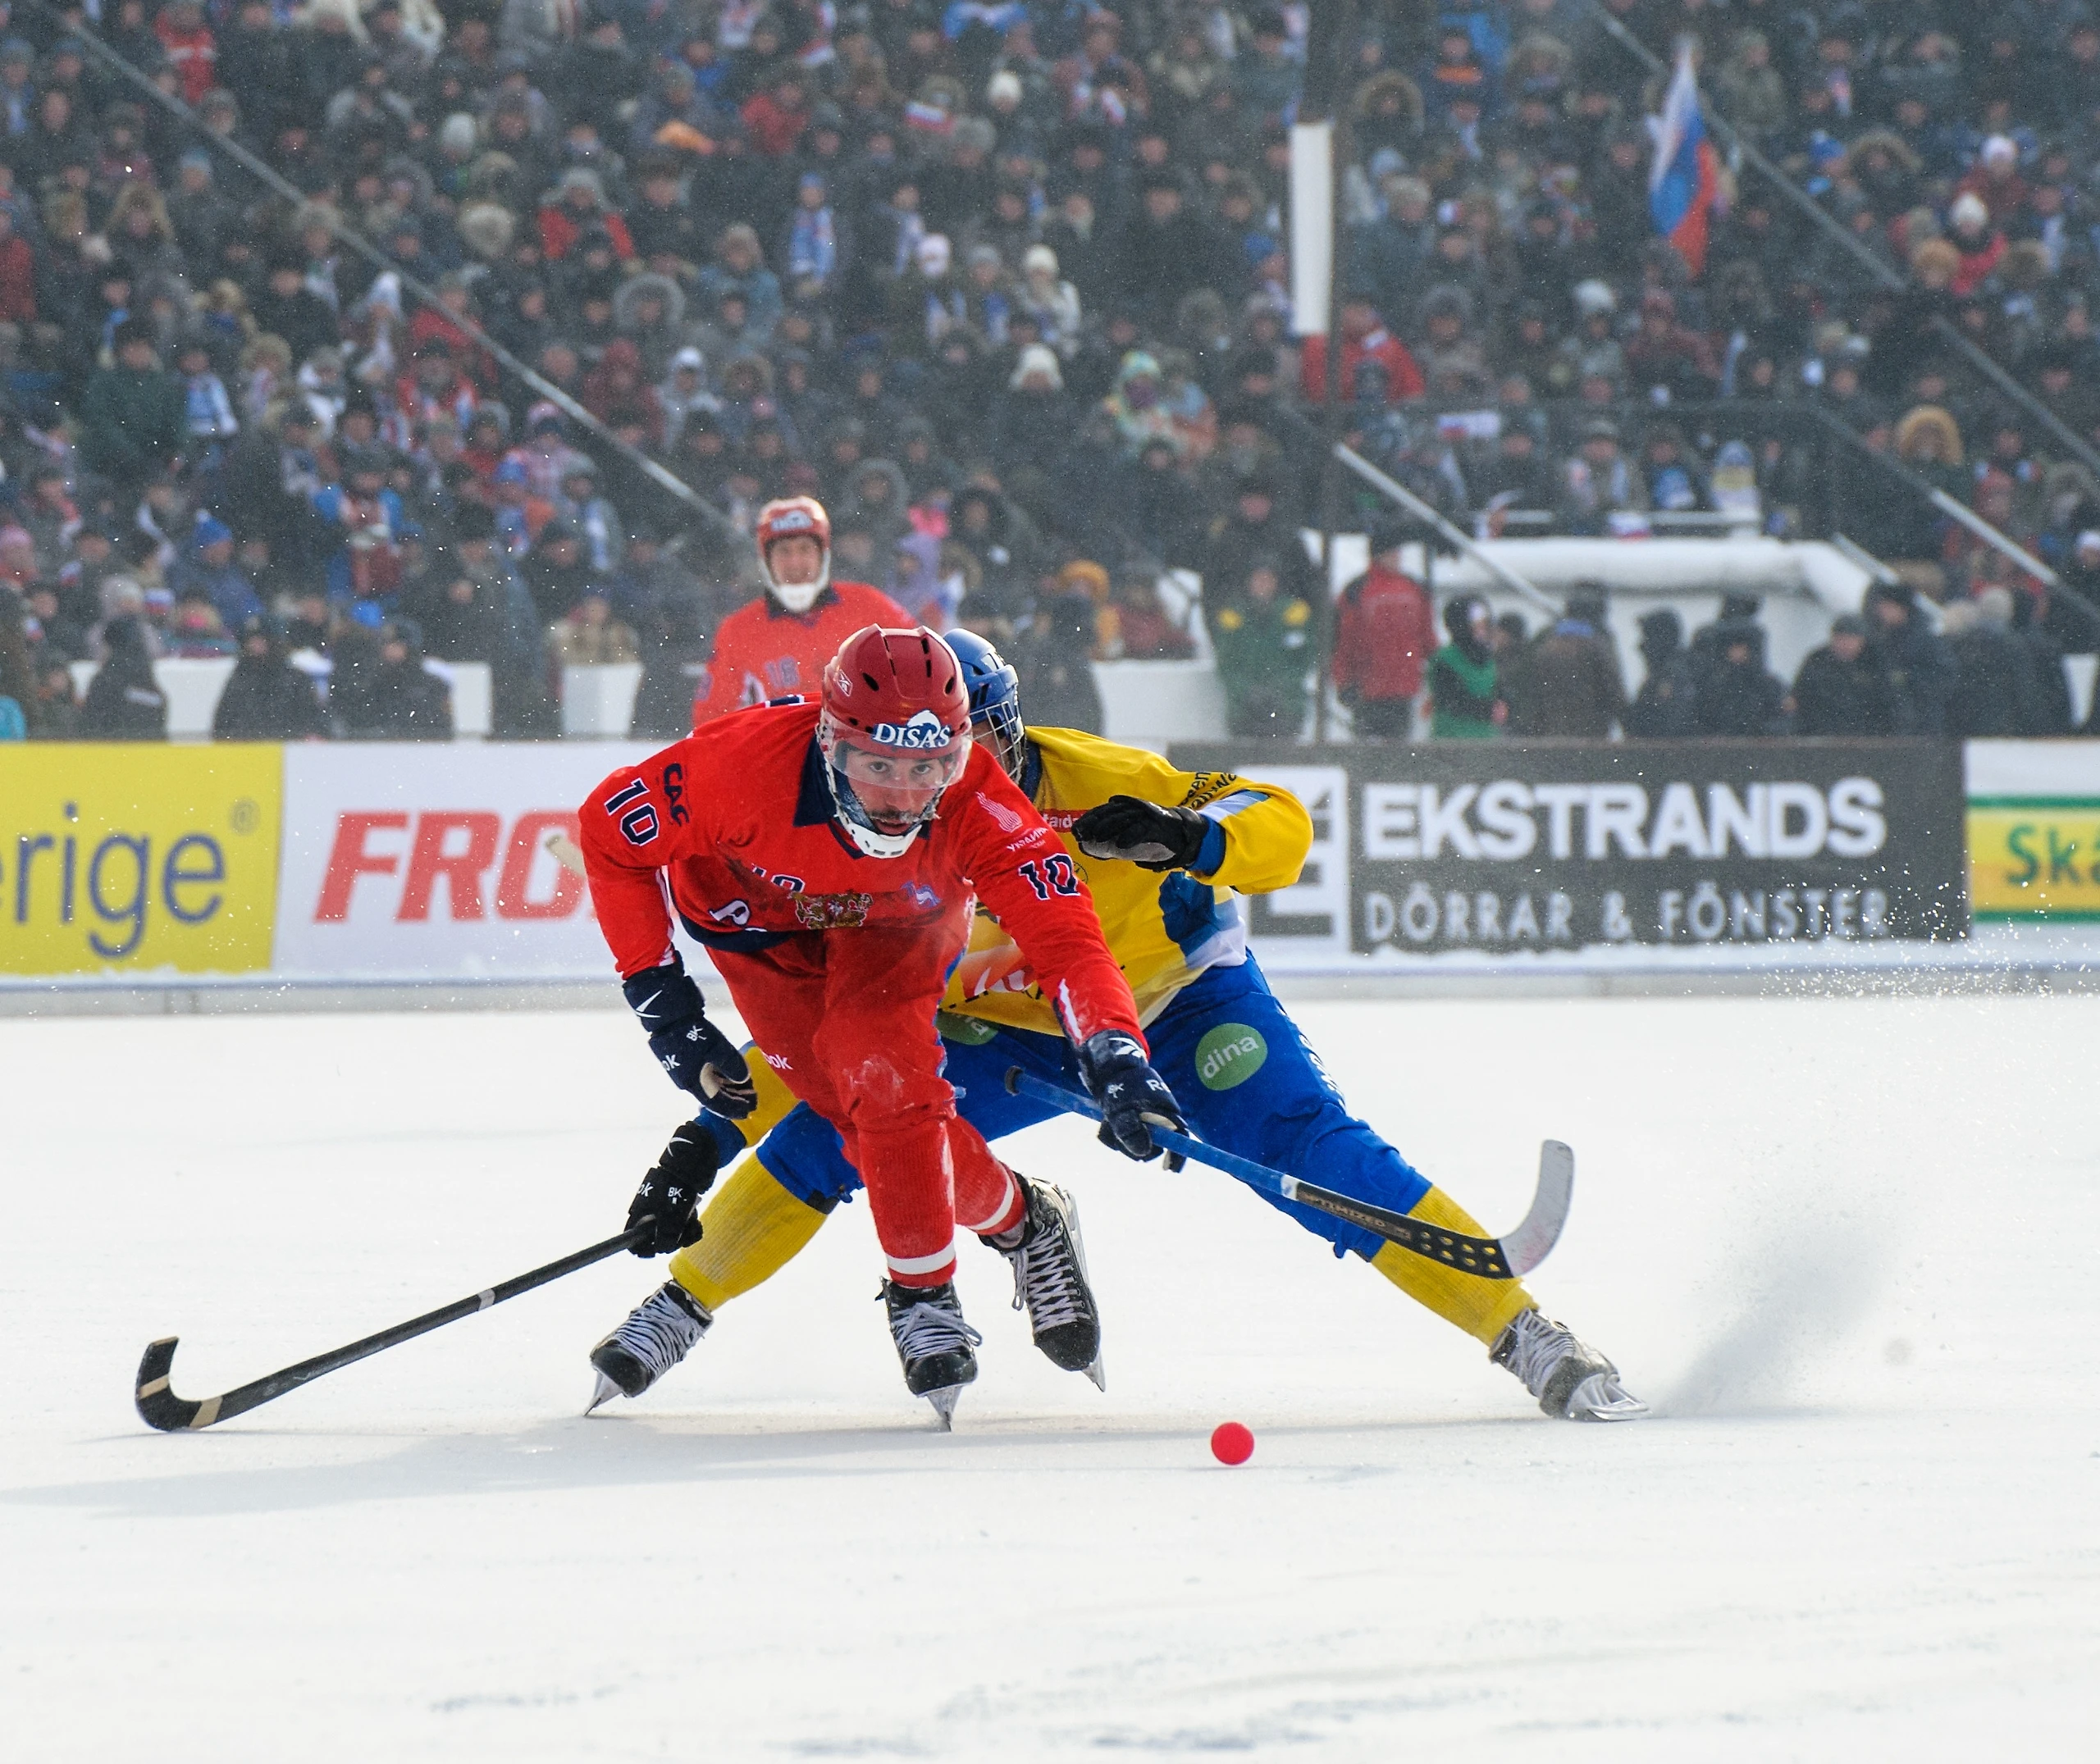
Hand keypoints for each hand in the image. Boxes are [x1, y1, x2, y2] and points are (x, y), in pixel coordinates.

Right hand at [622, 960, 756, 1118]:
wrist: (668, 1014)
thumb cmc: (691, 1032)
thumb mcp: (715, 1048)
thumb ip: (731, 1065)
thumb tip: (744, 1079)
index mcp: (694, 1083)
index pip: (717, 1104)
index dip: (733, 1109)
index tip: (749, 1112)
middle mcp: (690, 1081)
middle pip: (717, 1096)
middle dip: (735, 1098)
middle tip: (754, 1099)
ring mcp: (689, 1069)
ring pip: (714, 1085)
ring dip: (731, 1087)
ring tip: (748, 1086)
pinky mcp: (689, 1058)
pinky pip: (709, 1074)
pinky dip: (723, 1076)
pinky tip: (735, 1074)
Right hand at [626, 1121, 719, 1255]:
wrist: (692, 1165)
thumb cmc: (677, 1189)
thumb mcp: (671, 1218)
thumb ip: (666, 1238)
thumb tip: (663, 1249)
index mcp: (639, 1216)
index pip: (633, 1242)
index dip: (643, 1250)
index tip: (657, 1251)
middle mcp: (649, 1216)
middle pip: (656, 1242)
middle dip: (673, 1241)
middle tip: (683, 1234)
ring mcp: (663, 1213)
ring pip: (672, 1235)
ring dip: (685, 1234)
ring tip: (693, 1223)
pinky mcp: (676, 1209)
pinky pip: (681, 1227)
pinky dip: (689, 1227)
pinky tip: (696, 1222)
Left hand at [1072, 795, 1209, 871]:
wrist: (1182, 832)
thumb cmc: (1153, 835)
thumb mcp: (1130, 835)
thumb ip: (1115, 839)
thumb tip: (1094, 849)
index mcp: (1126, 809)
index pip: (1102, 811)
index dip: (1088, 820)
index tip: (1076, 831)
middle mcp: (1134, 809)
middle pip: (1109, 813)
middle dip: (1093, 824)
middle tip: (1081, 835)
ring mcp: (1146, 815)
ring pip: (1123, 819)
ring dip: (1108, 829)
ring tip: (1096, 839)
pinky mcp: (1157, 825)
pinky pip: (1142, 830)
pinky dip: (1130, 836)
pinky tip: (1120, 845)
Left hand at [1076, 1030, 1187, 1163]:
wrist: (1111, 1071)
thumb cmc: (1119, 1088)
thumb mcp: (1121, 1109)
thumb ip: (1131, 1130)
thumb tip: (1143, 1152)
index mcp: (1167, 1112)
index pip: (1181, 1139)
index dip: (1178, 1156)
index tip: (1169, 1169)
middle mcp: (1163, 1119)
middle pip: (1157, 1147)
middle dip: (1136, 1147)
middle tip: (1115, 1137)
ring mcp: (1151, 1122)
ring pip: (1141, 1144)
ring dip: (1124, 1141)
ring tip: (1109, 1124)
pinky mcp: (1140, 1124)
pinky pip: (1131, 1139)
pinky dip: (1120, 1136)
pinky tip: (1109, 1125)